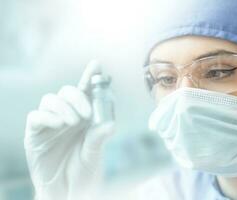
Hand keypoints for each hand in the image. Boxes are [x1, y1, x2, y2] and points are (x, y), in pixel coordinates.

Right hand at [24, 60, 114, 199]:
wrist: (67, 191)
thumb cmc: (83, 172)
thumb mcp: (95, 154)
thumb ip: (99, 137)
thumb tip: (111, 123)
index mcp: (84, 117)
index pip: (86, 92)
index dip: (90, 77)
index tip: (97, 64)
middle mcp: (67, 116)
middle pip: (67, 91)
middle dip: (77, 96)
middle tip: (87, 113)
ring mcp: (50, 124)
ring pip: (50, 99)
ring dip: (63, 106)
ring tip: (73, 122)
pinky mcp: (35, 134)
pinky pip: (35, 117)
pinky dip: (47, 116)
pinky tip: (59, 124)